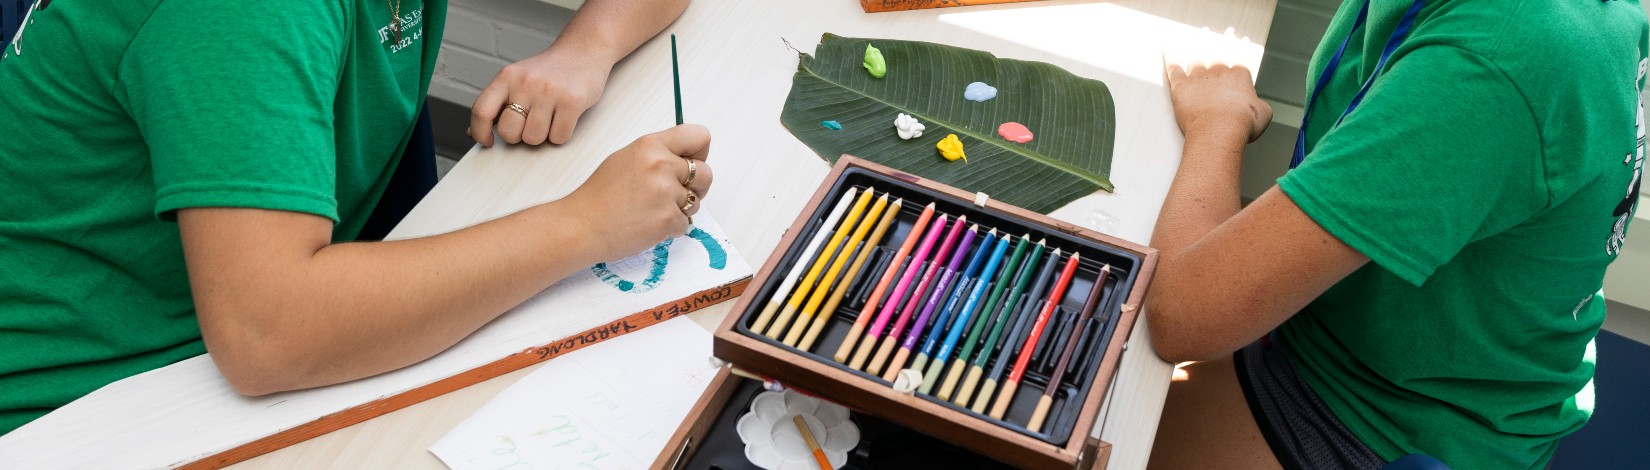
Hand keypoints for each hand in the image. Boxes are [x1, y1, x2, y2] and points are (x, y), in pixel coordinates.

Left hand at [469, 49, 612, 145]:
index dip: (480, 131)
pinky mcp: (572, 101)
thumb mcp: (517, 80)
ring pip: (534, 138)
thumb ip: (496, 104)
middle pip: (508, 132)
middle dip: (518, 137)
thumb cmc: (548, 72)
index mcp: (507, 77)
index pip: (482, 111)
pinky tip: (563, 119)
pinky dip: (560, 135)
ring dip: (542, 136)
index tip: (488, 140)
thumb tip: (473, 132)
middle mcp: (525, 83)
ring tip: (549, 119)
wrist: (583, 51)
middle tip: (528, 126)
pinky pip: (558, 137)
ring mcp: (549, 92)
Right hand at [560, 125, 713, 261]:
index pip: (700, 136)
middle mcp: (661, 165)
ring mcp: (665, 193)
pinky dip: (670, 227)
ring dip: (680, 209)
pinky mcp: (667, 219)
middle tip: (674, 194)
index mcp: (651, 145)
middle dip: (697, 187)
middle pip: (706, 173)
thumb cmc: (601, 194)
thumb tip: (688, 158)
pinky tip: (647, 224)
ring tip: (652, 209)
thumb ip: (659, 154)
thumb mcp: (628, 158)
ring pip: (696, 201)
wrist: (582, 225)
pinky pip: (685, 223)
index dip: (700, 153)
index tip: (691, 163)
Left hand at [1162, 27, 1270, 143]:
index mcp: (1239, 77)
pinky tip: (1167, 49)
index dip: (1242, 47)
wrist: (1219, 130)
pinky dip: (1170, 58)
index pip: (1242, 57)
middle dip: (1224, 40)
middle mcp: (1219, 73)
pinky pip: (1174, 69)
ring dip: (1199, 48)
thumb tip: (1258, 106)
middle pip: (1220, 53)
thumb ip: (1260, 105)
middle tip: (1226, 32)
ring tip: (1200, 38)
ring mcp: (1199, 78)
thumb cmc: (1242, 124)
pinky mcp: (1181, 87)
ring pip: (1197, 59)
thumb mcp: (1263, 114)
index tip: (1242, 39)